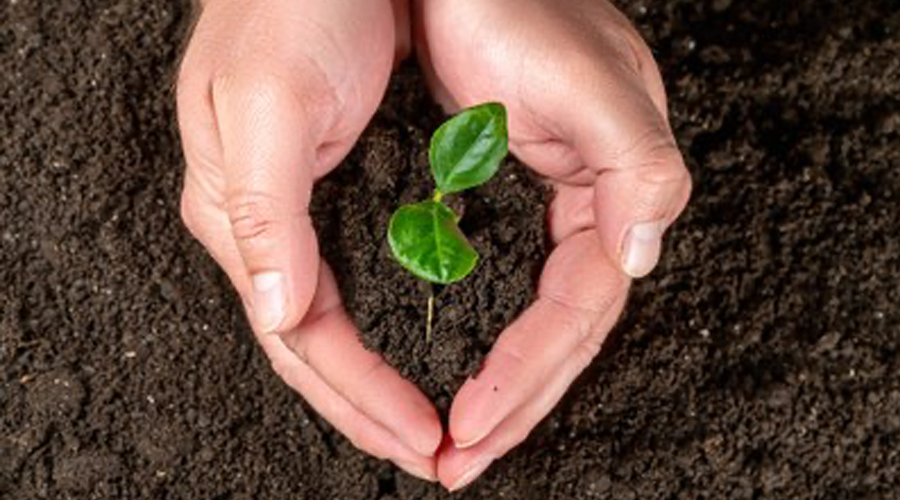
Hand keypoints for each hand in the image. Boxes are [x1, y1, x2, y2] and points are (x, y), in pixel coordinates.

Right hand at [177, 0, 440, 479]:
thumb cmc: (287, 8)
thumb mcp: (267, 104)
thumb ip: (266, 214)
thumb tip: (275, 313)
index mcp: (239, 214)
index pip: (300, 337)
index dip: (360, 396)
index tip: (423, 439)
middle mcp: (257, 225)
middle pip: (310, 346)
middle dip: (369, 409)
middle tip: (433, 456)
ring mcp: (286, 210)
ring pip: (325, 325)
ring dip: (373, 383)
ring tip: (425, 427)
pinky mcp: (317, 189)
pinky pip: (346, 283)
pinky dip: (379, 330)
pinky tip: (408, 351)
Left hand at [415, 0, 691, 488]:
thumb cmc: (513, 5)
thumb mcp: (588, 80)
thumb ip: (638, 166)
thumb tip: (644, 258)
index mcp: (611, 189)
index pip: (579, 308)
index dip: (529, 373)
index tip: (473, 423)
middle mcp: (584, 205)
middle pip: (558, 330)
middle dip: (513, 401)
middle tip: (456, 460)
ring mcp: (543, 202)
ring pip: (531, 316)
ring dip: (497, 380)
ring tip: (456, 437)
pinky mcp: (505, 192)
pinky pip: (500, 281)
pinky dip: (481, 330)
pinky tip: (458, 361)